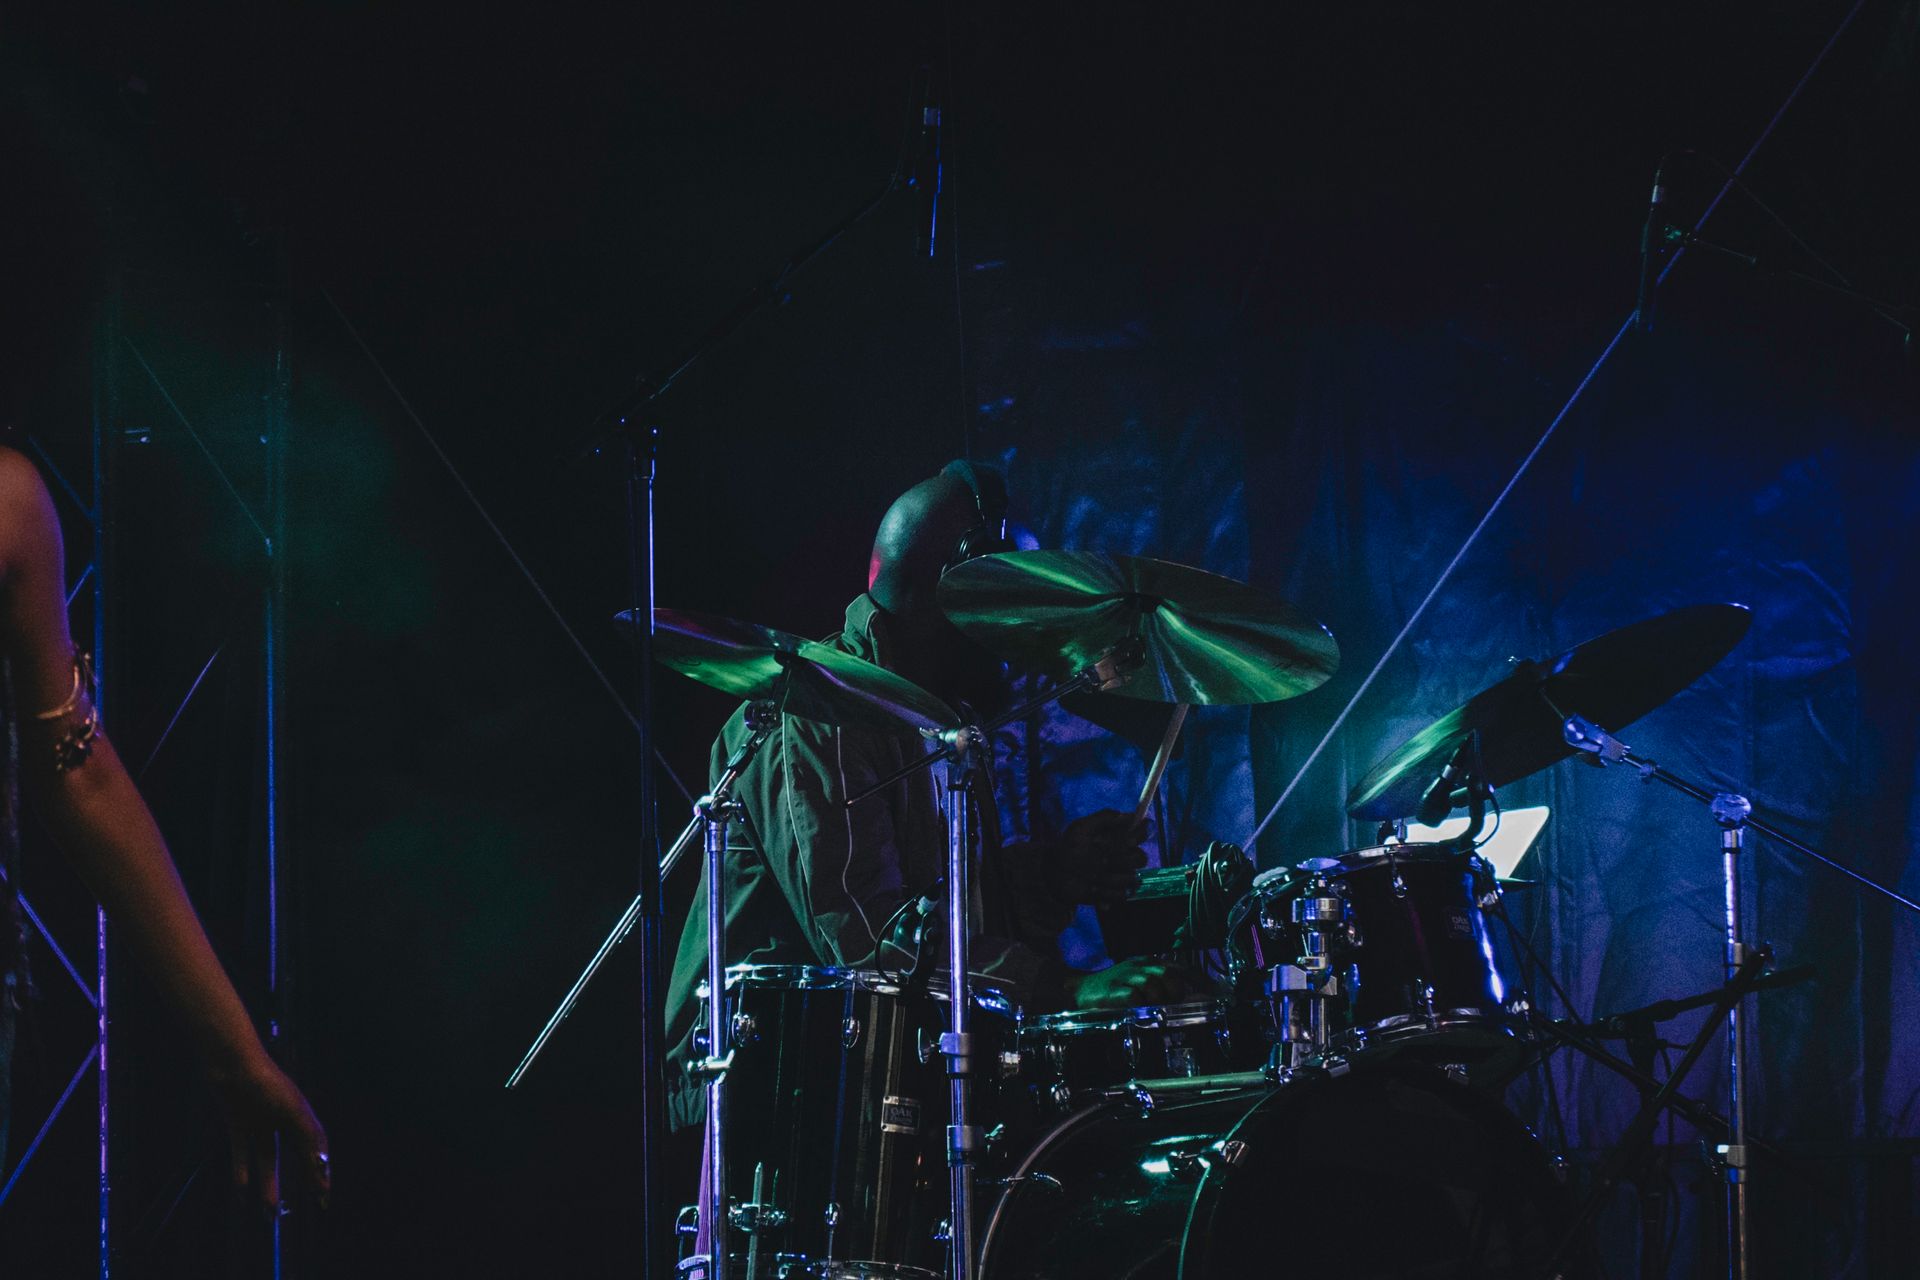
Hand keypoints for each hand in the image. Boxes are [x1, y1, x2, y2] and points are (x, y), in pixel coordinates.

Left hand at [218, 1055, 329, 1212]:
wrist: (231, 1063)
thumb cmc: (265, 1082)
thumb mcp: (291, 1110)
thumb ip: (307, 1136)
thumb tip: (321, 1164)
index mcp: (302, 1116)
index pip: (316, 1150)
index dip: (321, 1172)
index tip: (323, 1197)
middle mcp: (283, 1120)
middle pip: (296, 1156)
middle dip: (302, 1180)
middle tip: (309, 1206)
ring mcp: (260, 1122)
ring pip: (267, 1160)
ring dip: (268, 1184)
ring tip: (268, 1212)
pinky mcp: (238, 1124)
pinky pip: (241, 1154)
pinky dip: (241, 1172)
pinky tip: (240, 1192)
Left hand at [1047, 809, 1147, 906]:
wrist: (1056, 874)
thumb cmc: (1068, 848)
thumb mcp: (1081, 828)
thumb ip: (1103, 818)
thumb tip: (1127, 815)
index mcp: (1119, 837)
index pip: (1141, 833)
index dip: (1139, 836)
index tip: (1128, 841)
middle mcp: (1124, 855)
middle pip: (1141, 858)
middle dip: (1122, 860)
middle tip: (1103, 860)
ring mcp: (1121, 875)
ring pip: (1132, 878)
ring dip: (1110, 877)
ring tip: (1091, 876)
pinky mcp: (1115, 892)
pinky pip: (1121, 894)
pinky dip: (1106, 893)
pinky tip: (1091, 888)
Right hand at [1062, 957, 1188, 1009]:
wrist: (1081, 990)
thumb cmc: (1115, 990)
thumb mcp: (1140, 984)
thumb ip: (1162, 989)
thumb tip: (1187, 1000)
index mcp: (1148, 963)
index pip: (1179, 967)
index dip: (1197, 979)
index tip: (1210, 991)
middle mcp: (1138, 966)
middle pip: (1166, 973)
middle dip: (1174, 991)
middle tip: (1172, 1005)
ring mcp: (1124, 976)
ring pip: (1151, 983)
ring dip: (1157, 1000)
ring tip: (1153, 1010)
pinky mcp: (1112, 990)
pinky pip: (1132, 996)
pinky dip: (1140, 1005)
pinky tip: (1139, 1011)